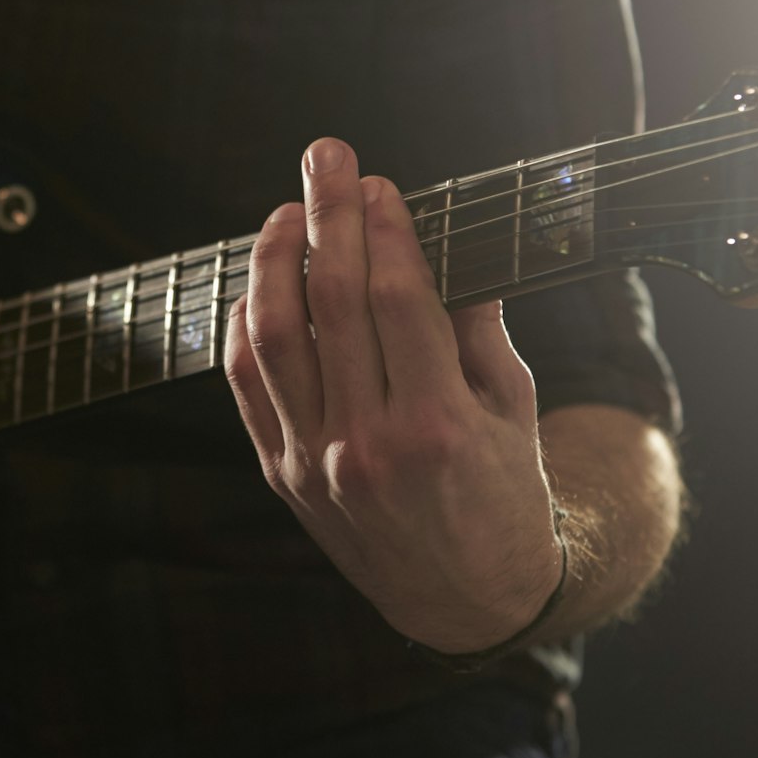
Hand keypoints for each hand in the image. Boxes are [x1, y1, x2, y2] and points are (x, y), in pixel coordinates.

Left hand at [222, 137, 563, 653]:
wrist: (465, 599)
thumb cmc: (503, 493)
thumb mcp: (513, 408)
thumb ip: (477, 327)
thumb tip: (443, 247)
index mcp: (438, 426)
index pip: (397, 299)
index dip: (383, 229)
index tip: (378, 184)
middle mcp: (369, 444)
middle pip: (331, 303)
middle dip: (326, 216)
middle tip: (326, 158)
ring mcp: (316, 461)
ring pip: (272, 338)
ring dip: (272, 260)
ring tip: (284, 211)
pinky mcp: (281, 473)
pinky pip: (244, 382)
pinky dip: (245, 322)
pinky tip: (261, 280)